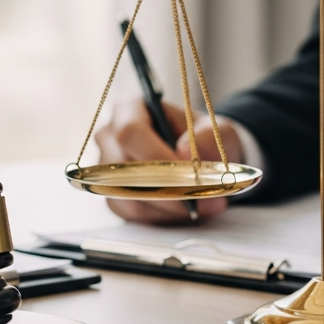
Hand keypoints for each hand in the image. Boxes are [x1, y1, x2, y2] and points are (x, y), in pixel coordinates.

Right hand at [94, 97, 243, 223]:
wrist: (199, 158)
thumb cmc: (202, 138)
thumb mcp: (217, 130)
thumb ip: (207, 137)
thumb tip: (183, 152)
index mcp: (130, 109)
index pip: (130, 132)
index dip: (157, 155)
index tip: (188, 173)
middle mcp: (110, 137)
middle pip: (126, 167)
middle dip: (167, 188)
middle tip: (202, 198)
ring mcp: (107, 167)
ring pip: (129, 194)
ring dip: (169, 205)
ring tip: (201, 204)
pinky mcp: (112, 194)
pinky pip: (132, 211)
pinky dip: (162, 215)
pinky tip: (182, 208)